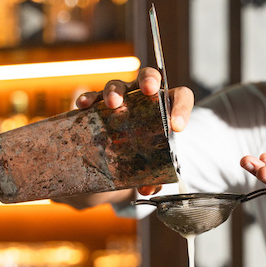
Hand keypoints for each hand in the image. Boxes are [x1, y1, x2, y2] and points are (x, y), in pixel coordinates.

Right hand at [75, 67, 193, 195]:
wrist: (124, 157)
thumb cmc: (147, 157)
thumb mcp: (154, 168)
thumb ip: (156, 179)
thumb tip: (147, 190)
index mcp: (166, 108)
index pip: (181, 97)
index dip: (181, 108)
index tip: (177, 127)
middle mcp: (144, 97)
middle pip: (149, 77)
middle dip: (148, 80)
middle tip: (147, 91)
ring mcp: (122, 98)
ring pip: (119, 84)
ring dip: (116, 91)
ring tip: (113, 104)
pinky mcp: (100, 105)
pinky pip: (94, 97)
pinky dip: (89, 98)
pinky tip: (83, 106)